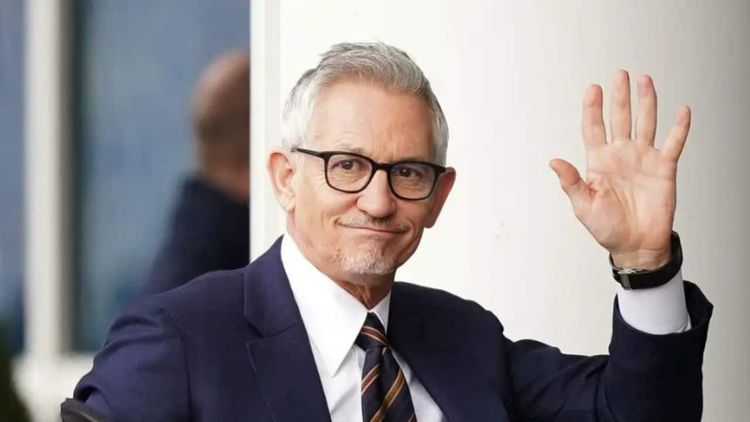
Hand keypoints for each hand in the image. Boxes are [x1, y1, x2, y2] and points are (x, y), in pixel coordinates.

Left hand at [550, 70, 690, 268]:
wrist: (635, 246)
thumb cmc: (607, 228)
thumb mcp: (583, 205)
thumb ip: (571, 181)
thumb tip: (553, 161)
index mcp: (598, 161)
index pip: (593, 127)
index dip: (592, 108)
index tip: (592, 88)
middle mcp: (621, 154)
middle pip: (620, 118)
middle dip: (620, 96)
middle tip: (619, 74)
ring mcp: (643, 159)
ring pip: (646, 123)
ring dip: (647, 102)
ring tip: (645, 80)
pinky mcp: (664, 168)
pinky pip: (674, 143)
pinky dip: (679, 127)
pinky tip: (682, 111)